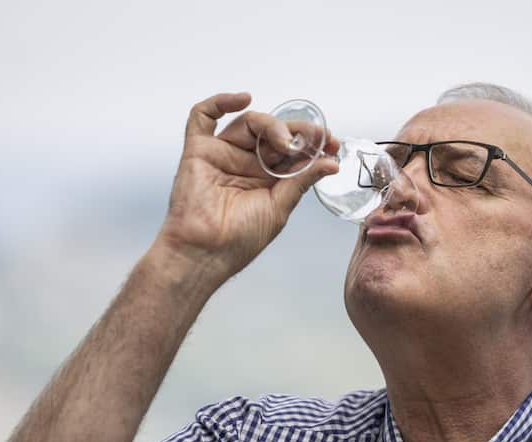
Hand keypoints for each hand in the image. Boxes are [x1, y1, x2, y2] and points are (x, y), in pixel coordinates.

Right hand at [155, 92, 339, 278]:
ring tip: (287, 141)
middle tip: (318, 137)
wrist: (206, 252)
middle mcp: (246, 164)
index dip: (312, 144)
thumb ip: (302, 181)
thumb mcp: (280, 207)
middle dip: (298, 133)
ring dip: (272, 125)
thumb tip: (331, 163)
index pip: (292, 152)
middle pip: (273, 134)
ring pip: (249, 124)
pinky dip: (220, 102)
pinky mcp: (199, 151)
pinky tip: (243, 99)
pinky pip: (203, 117)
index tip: (333, 143)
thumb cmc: (240, 239)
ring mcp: (223, 155)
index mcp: (267, 179)